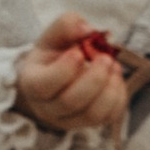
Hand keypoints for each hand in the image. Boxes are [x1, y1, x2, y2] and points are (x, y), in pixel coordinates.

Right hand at [14, 12, 131, 141]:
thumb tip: (88, 30)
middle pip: (71, 102)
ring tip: (113, 66)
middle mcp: (47, 108)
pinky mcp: (89, 124)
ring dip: (109, 89)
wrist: (55, 76)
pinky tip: (115, 77)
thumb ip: (67, 25)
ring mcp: (68, 120)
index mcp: (32, 83)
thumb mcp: (53, 35)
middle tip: (106, 58)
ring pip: (92, 115)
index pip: (44, 85)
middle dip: (94, 78)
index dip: (64, 70)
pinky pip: (108, 117)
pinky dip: (118, 97)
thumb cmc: (53, 53)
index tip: (79, 51)